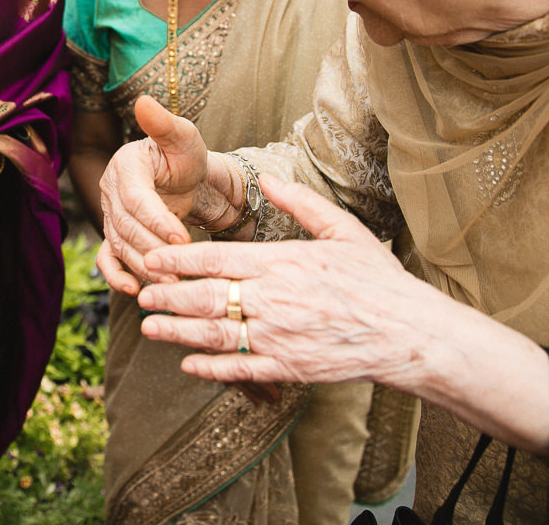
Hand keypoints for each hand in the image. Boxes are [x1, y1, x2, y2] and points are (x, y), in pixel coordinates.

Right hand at [95, 96, 217, 294]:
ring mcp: (110, 214)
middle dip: (154, 250)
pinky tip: (132, 289)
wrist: (184, 178)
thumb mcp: (183, 136)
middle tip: (181, 268)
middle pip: (126, 227)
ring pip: (120, 245)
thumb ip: (164, 123)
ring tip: (172, 282)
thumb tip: (144, 101)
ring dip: (144, 267)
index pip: (136, 199)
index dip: (156, 221)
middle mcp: (111, 190)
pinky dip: (116, 275)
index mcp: (125, 166)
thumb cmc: (185, 156)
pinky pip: (108, 257)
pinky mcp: (114, 234)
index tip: (183, 238)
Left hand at [135, 175, 424, 386]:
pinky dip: (211, 368)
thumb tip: (269, 180)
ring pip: (215, 334)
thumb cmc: (375, 278)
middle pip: (206, 297)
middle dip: (168, 297)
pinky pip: (240, 369)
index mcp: (282, 262)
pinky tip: (188, 365)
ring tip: (150, 329)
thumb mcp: (343, 229)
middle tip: (141, 295)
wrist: (407, 332)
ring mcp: (278, 337)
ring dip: (178, 333)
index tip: (152, 257)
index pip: (216, 259)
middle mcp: (273, 300)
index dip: (178, 259)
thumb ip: (301, 203)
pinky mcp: (288, 368)